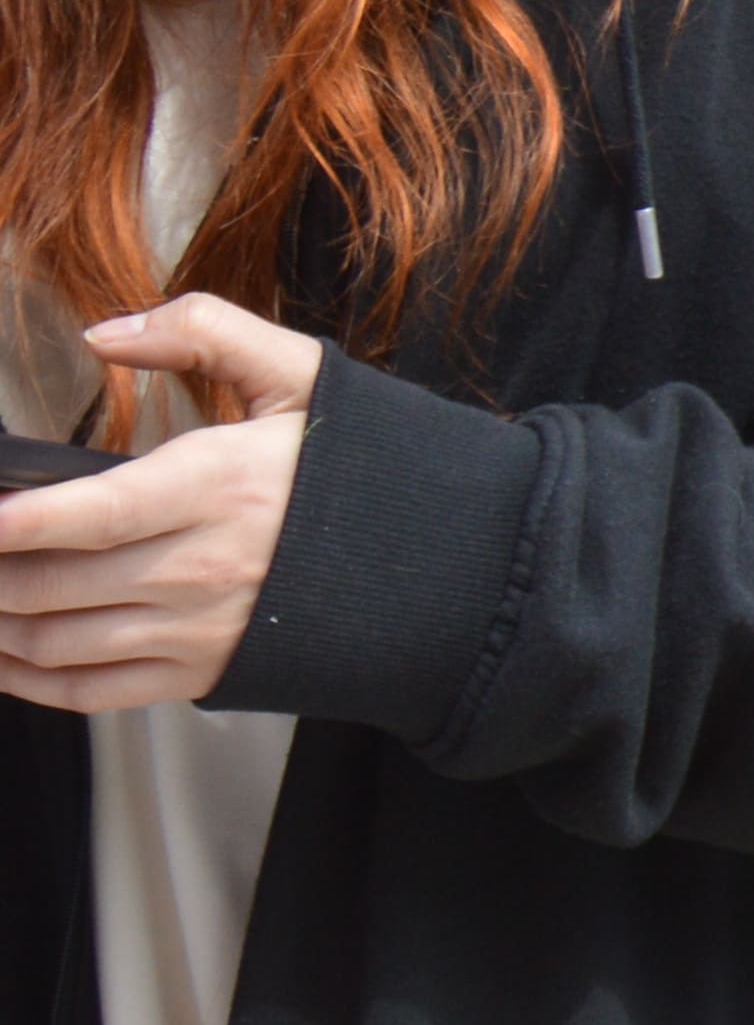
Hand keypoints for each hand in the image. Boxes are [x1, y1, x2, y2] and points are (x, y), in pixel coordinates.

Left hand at [0, 295, 323, 715]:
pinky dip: (27, 680)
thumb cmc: (363, 470)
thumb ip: (203, 330)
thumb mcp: (302, 374)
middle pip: (51, 584)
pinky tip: (2, 651)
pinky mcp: (200, 677)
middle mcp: (201, 569)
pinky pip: (88, 693)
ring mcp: (197, 632)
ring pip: (55, 641)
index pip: (88, 514)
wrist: (439, 566)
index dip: (15, 522)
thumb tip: (106, 333)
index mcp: (220, 488)